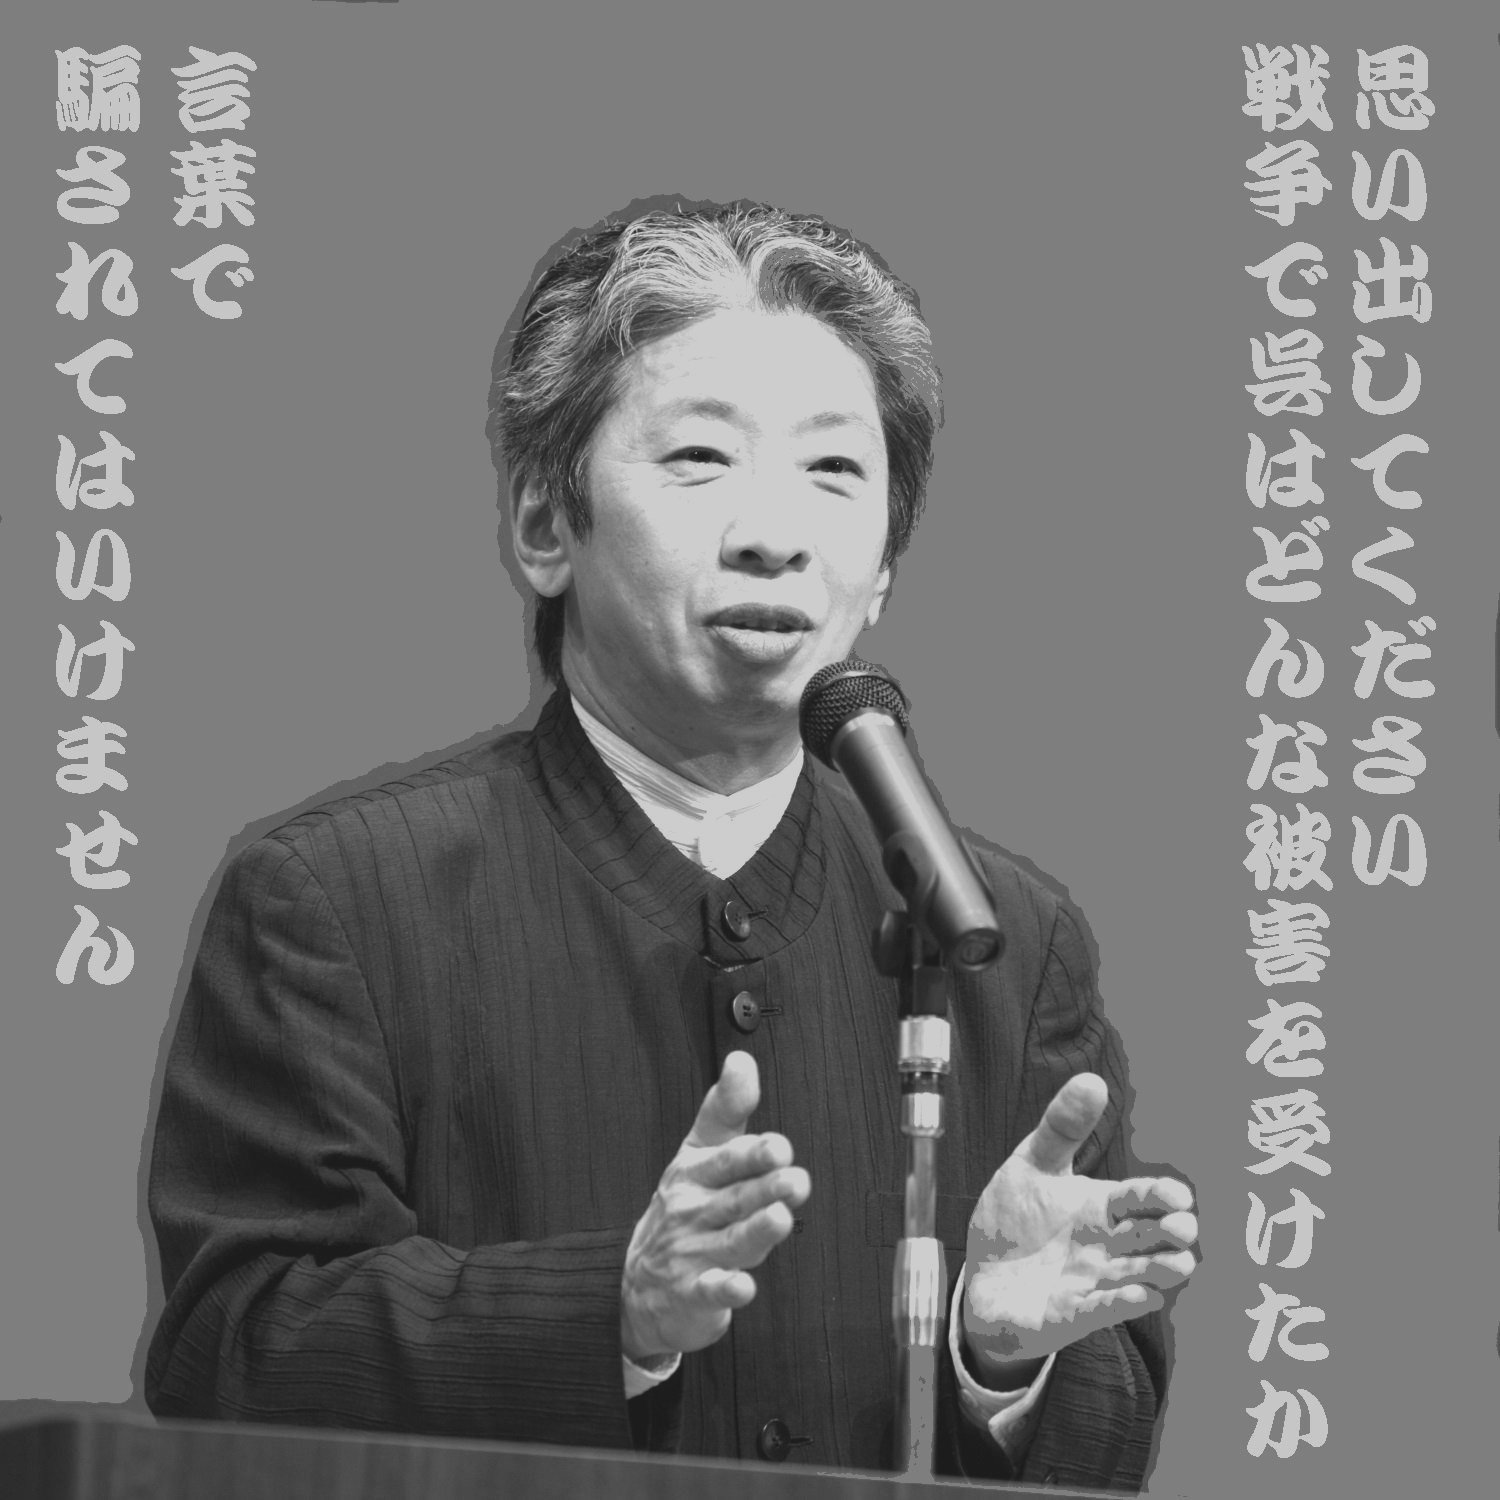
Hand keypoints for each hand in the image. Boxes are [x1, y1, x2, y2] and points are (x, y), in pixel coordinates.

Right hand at [621, 1051, 809, 1362]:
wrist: (638, 1281)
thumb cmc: (683, 1208)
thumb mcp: (698, 1153)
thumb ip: (726, 1109)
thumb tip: (742, 1059)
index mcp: (697, 1173)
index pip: (727, 1158)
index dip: (754, 1153)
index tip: (779, 1146)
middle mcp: (695, 1211)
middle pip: (736, 1198)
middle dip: (766, 1188)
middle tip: (796, 1180)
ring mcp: (693, 1254)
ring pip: (730, 1242)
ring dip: (755, 1232)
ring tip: (780, 1219)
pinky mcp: (695, 1294)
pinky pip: (712, 1291)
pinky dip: (727, 1290)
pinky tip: (743, 1286)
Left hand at [963, 1073, 1196, 1381]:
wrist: (983, 1278)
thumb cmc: (1015, 1219)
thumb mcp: (1032, 1165)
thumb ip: (1061, 1128)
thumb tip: (1092, 1080)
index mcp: (1101, 1207)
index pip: (1141, 1198)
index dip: (1162, 1195)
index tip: (1179, 1194)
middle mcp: (1107, 1245)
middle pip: (1155, 1238)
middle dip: (1175, 1234)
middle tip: (1183, 1228)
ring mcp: (1095, 1282)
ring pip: (1143, 1276)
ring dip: (1162, 1272)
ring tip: (1178, 1264)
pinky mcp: (1073, 1314)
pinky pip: (1104, 1311)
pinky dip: (1122, 1303)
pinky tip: (1140, 1296)